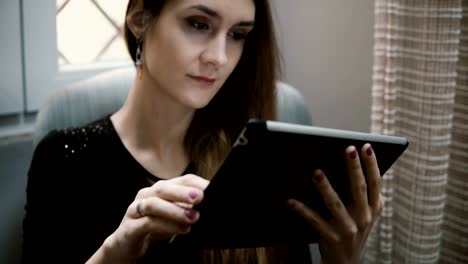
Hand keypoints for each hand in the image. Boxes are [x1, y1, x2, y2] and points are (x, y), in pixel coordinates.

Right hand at [93, 174, 208, 262]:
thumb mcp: (173, 216)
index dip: (196, 182)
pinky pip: (147, 223)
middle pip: (164, 188)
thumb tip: (209, 206)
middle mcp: (146, 195)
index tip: (212, 187)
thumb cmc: (153, 227)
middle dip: (183, 192)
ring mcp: (135, 210)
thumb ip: (187, 208)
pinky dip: (166, 226)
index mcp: (159, 189)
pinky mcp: (130, 227)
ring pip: (153, 204)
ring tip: (193, 217)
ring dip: (175, 210)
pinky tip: (181, 230)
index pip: (180, 180)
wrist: (125, 244)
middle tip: (201, 198)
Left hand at [288, 144, 383, 263]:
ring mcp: (348, 229)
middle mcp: (364, 217)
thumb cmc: (353, 228)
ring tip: (316, 172)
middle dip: (354, 168)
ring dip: (325, 188)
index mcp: (373, 208)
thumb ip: (364, 193)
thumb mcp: (365, 212)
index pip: (375, 183)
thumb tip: (352, 162)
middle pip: (358, 189)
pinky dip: (303, 211)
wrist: (346, 262)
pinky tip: (291, 201)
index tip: (367, 147)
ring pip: (335, 205)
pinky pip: (315, 221)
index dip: (372, 165)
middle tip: (348, 149)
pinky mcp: (332, 238)